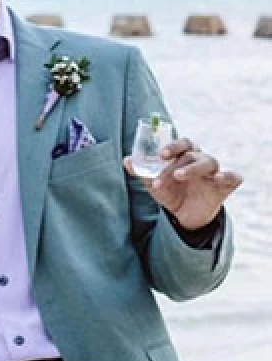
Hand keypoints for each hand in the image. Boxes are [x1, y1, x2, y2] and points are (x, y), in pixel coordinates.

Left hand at [123, 136, 241, 229]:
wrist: (184, 217)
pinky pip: (233, 177)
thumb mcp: (154, 184)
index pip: (182, 144)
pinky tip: (219, 178)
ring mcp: (214, 173)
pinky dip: (228, 175)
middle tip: (165, 163)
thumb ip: (142, 172)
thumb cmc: (171, 193)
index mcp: (185, 156)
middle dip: (178, 160)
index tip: (160, 154)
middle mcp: (200, 161)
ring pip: (210, 162)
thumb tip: (126, 160)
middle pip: (193, 153)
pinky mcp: (225, 186)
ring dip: (193, 168)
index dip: (173, 146)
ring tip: (178, 176)